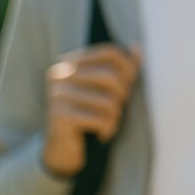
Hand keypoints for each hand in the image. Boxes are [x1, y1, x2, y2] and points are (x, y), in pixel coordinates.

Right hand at [42, 44, 140, 176]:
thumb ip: (124, 69)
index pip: (111, 53)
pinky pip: (99, 119)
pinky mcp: (59, 115)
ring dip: (114, 118)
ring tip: (107, 123)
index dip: (129, 69)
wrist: (66, 147)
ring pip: (108, 102)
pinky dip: (107, 129)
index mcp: (71, 62)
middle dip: (122, 98)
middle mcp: (60, 74)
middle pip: (112, 78)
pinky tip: (101, 133)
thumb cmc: (92, 113)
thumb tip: (136, 47)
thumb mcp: (109, 90)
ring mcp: (57, 94)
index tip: (127, 87)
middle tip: (116, 110)